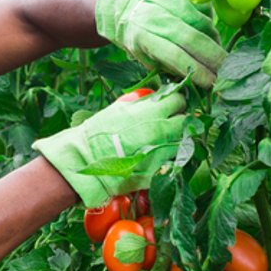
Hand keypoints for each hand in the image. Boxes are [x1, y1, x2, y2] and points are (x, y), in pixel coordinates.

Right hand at [32, 90, 187, 206]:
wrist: (84, 160)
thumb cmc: (98, 133)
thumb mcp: (118, 110)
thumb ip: (140, 104)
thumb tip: (153, 99)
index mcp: (151, 112)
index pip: (178, 100)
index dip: (176, 102)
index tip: (172, 106)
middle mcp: (160, 131)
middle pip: (185, 122)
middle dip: (180, 122)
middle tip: (171, 124)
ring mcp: (160, 152)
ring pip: (182, 144)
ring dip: (175, 141)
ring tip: (162, 143)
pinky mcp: (157, 171)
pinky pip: (171, 164)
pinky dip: (168, 160)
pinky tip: (157, 159)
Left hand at [96, 0, 225, 87]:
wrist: (127, 0)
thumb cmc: (138, 36)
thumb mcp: (143, 57)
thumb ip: (167, 69)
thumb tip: (196, 84)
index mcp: (143, 36)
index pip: (175, 56)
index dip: (196, 70)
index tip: (212, 83)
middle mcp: (156, 15)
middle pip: (193, 39)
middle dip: (214, 58)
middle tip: (227, 71)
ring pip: (204, 24)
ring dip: (215, 43)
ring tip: (217, 55)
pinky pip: (205, 10)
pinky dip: (211, 25)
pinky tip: (207, 35)